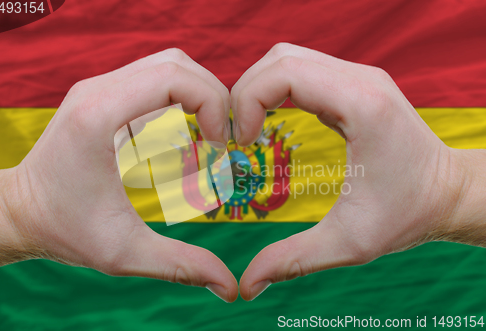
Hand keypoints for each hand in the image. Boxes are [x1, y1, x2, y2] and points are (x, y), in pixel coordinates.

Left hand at [0, 49, 237, 301]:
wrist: (20, 212)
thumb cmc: (65, 229)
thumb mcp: (124, 253)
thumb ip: (180, 265)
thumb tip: (229, 287)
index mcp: (100, 115)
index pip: (174, 77)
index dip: (212, 103)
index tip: (221, 143)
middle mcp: (97, 90)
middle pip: (176, 63)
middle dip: (213, 95)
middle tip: (224, 138)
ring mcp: (98, 88)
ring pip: (166, 64)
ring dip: (198, 93)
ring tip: (210, 133)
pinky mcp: (102, 95)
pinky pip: (153, 77)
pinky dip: (181, 96)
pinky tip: (187, 131)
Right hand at [232, 43, 481, 300]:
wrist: (448, 193)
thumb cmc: (407, 215)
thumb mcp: (349, 243)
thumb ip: (293, 260)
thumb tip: (246, 286)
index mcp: (361, 106)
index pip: (285, 72)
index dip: (247, 101)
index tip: (240, 142)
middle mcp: (361, 79)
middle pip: (280, 58)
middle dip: (244, 92)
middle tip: (236, 136)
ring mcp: (359, 77)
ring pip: (288, 58)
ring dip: (258, 88)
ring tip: (248, 129)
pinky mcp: (355, 84)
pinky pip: (303, 70)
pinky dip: (275, 89)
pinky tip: (269, 121)